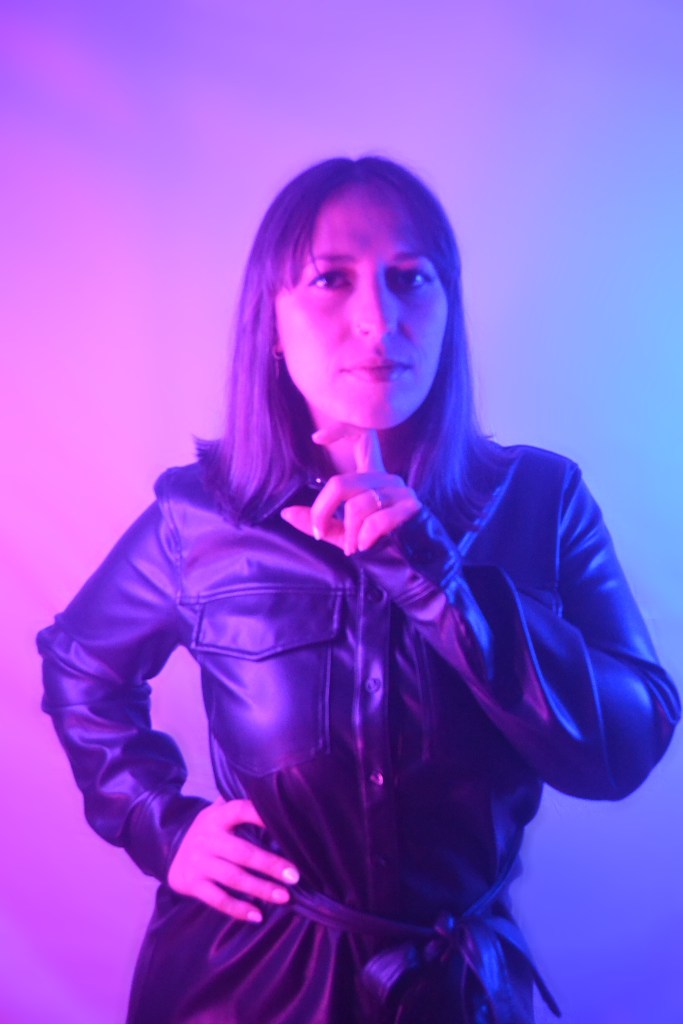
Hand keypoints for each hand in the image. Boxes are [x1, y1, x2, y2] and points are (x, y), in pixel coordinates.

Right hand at [167, 798, 299, 922]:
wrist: (170, 851)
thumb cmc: (209, 831)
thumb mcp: (217, 813)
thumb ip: (240, 806)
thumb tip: (275, 796)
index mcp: (217, 817)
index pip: (240, 810)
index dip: (260, 815)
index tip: (284, 825)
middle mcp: (207, 839)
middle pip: (243, 852)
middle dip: (270, 864)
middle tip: (295, 876)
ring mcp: (199, 862)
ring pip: (234, 878)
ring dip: (260, 889)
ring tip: (284, 897)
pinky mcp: (192, 884)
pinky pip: (218, 899)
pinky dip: (238, 909)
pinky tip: (258, 916)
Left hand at [280, 424, 420, 555]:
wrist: (415, 566)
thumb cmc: (380, 545)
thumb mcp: (342, 533)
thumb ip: (319, 522)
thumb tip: (286, 513)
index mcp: (372, 476)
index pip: (363, 436)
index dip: (341, 429)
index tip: (316, 438)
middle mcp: (387, 478)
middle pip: (341, 483)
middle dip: (322, 511)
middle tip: (320, 532)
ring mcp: (401, 492)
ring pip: (357, 505)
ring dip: (348, 533)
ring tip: (352, 547)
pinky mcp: (411, 508)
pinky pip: (375, 520)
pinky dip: (364, 537)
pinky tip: (365, 546)